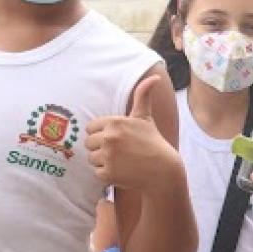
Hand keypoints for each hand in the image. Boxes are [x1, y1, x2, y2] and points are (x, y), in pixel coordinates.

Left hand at [88, 75, 182, 193]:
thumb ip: (143, 95)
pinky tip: (121, 172)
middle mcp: (110, 138)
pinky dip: (107, 175)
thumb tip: (155, 77)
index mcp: (115, 122)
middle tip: (120, 152)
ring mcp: (108, 157)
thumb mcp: (145, 118)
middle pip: (89, 143)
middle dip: (101, 148)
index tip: (117, 139)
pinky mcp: (108, 174)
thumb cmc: (153, 142)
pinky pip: (97, 173)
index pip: (91, 128)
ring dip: (103, 161)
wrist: (163, 170)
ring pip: (92, 158)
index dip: (102, 134)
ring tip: (121, 161)